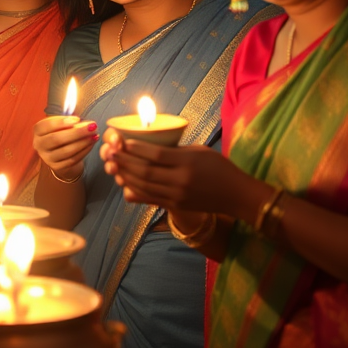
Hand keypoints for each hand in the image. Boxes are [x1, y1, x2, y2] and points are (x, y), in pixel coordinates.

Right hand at [33, 115, 98, 178]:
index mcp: (38, 132)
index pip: (45, 125)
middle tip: (92, 126)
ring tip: (94, 135)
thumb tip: (82, 122)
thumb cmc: (61, 133)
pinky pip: (73, 159)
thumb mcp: (60, 125)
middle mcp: (39, 145)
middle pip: (56, 139)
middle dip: (77, 132)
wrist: (59, 154)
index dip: (61, 122)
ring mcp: (48, 158)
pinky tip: (92, 143)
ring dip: (83, 142)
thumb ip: (67, 120)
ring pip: (66, 150)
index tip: (77, 119)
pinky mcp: (57, 167)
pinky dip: (84, 151)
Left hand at [101, 132, 246, 214]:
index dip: (136, 149)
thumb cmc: (219, 167)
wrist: (236, 195)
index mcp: (187, 162)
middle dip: (125, 161)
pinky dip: (134, 191)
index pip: (156, 155)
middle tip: (111, 152)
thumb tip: (149, 147)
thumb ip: (175, 151)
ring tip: (113, 166)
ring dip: (126, 175)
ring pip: (144, 185)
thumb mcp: (199, 152)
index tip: (123, 142)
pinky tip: (124, 183)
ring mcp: (177, 195)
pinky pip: (150, 198)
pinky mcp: (176, 206)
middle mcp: (180, 180)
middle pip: (145, 171)